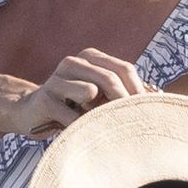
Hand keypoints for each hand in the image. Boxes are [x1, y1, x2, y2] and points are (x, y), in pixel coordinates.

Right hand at [17, 49, 149, 136]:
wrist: (31, 112)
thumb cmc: (73, 104)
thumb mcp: (98, 93)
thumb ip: (122, 91)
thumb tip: (156, 97)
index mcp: (89, 57)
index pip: (123, 68)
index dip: (138, 90)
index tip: (146, 111)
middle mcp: (71, 63)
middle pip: (109, 78)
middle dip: (122, 101)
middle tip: (130, 121)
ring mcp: (56, 80)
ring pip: (90, 92)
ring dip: (96, 112)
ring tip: (91, 120)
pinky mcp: (45, 100)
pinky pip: (73, 115)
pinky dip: (80, 126)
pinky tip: (76, 129)